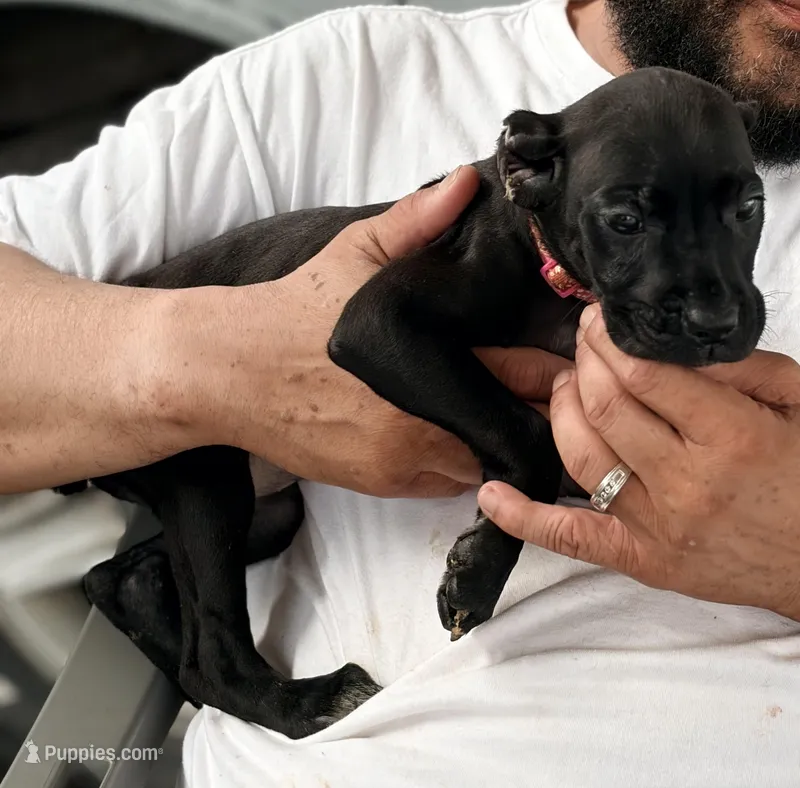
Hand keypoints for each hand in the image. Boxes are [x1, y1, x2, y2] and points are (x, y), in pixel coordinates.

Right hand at [188, 166, 569, 497]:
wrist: (231, 371)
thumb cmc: (296, 311)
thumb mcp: (357, 252)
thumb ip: (418, 220)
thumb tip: (469, 181)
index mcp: (430, 359)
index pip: (525, 377)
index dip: (549, 371)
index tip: (558, 362)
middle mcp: (424, 421)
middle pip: (514, 431)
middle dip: (528, 410)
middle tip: (522, 387)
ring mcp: (404, 460)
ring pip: (484, 464)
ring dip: (492, 441)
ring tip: (483, 408)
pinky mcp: (382, 484)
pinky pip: (446, 483)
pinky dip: (455, 461)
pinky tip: (441, 428)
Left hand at [478, 303, 799, 620]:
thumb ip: (738, 367)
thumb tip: (668, 342)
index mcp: (731, 438)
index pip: (644, 375)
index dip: (609, 339)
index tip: (598, 320)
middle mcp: (686, 484)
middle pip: (604, 407)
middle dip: (584, 363)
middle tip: (586, 345)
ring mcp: (655, 527)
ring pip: (579, 456)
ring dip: (560, 409)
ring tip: (568, 386)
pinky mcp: (639, 559)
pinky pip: (570, 538)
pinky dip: (524, 517)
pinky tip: (492, 495)